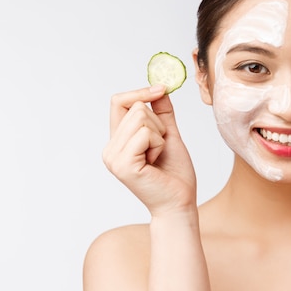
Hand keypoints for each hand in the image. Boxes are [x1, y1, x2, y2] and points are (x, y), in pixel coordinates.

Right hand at [102, 85, 196, 215]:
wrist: (180, 202)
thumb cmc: (175, 174)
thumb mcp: (169, 135)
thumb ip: (162, 113)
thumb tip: (160, 88)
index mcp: (117, 141)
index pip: (119, 102)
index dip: (140, 92)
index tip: (161, 89)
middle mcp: (110, 149)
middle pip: (135, 107)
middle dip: (158, 124)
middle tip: (160, 148)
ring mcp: (114, 157)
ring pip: (141, 118)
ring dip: (160, 135)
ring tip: (158, 156)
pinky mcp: (124, 164)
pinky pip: (145, 133)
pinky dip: (159, 144)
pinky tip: (156, 162)